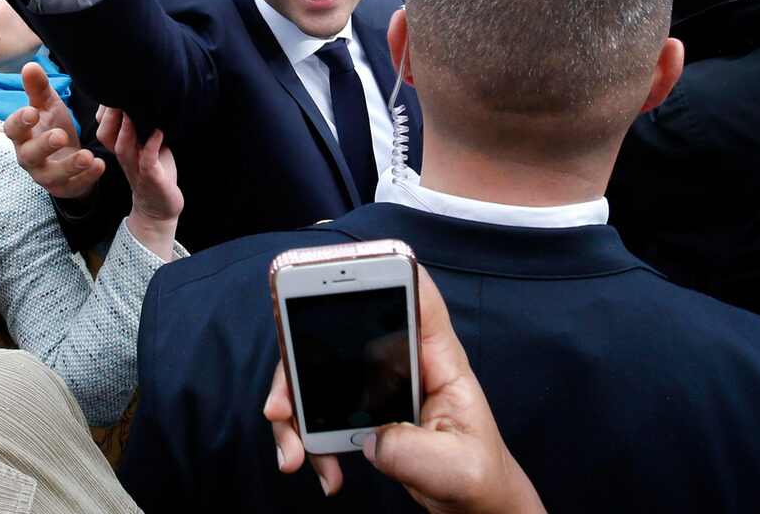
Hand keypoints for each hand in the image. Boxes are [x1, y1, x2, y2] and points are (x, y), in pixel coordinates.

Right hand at [5, 61, 99, 198]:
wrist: (68, 154)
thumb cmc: (52, 125)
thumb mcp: (48, 106)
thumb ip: (38, 88)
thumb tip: (30, 65)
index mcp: (22, 134)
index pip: (12, 129)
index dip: (19, 122)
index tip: (32, 112)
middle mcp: (28, 157)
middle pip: (29, 154)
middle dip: (44, 146)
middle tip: (60, 135)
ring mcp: (44, 175)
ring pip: (51, 175)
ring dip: (69, 166)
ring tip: (87, 156)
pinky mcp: (62, 188)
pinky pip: (72, 186)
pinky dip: (86, 177)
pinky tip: (100, 165)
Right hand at [99, 107, 181, 261]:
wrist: (160, 208)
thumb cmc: (155, 171)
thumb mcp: (145, 145)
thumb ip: (141, 126)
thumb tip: (144, 97)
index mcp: (122, 147)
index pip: (104, 126)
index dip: (105, 109)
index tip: (112, 88)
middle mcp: (125, 157)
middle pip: (106, 135)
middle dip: (110, 115)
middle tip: (118, 95)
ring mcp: (137, 168)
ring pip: (122, 148)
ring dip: (126, 129)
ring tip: (131, 112)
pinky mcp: (153, 179)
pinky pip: (147, 162)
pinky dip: (151, 147)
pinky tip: (159, 133)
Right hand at [265, 266, 544, 513]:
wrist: (472, 502)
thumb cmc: (478, 476)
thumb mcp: (457, 468)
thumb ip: (413, 452)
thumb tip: (368, 440)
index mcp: (439, 359)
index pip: (418, 294)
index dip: (384, 268)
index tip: (337, 273)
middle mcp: (405, 360)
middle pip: (343, 330)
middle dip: (300, 363)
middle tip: (281, 407)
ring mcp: (380, 382)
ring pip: (320, 372)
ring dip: (295, 411)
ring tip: (292, 454)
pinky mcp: (364, 409)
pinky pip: (321, 410)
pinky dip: (308, 440)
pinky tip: (323, 470)